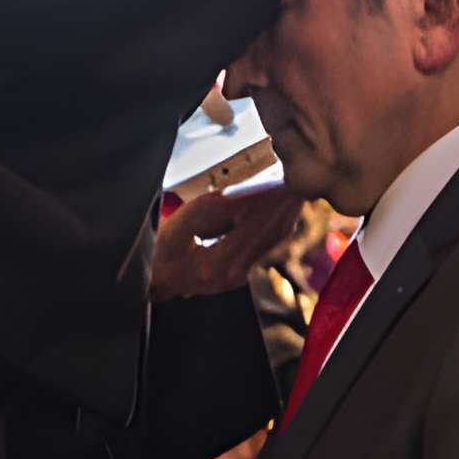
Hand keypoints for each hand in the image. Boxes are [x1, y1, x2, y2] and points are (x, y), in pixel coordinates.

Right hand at [152, 185, 307, 302]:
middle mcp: (234, 273)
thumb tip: (246, 191)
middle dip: (285, 204)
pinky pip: (269, 242)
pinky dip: (279, 220)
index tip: (283, 181)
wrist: (160, 277)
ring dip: (287, 212)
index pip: (252, 226)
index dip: (270, 201)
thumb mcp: (185, 221)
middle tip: (299, 181)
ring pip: (274, 238)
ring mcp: (242, 274)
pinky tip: (286, 205)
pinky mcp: (246, 269)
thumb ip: (215, 207)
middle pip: (270, 233)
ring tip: (297, 188)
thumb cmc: (166, 248)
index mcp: (216, 264)